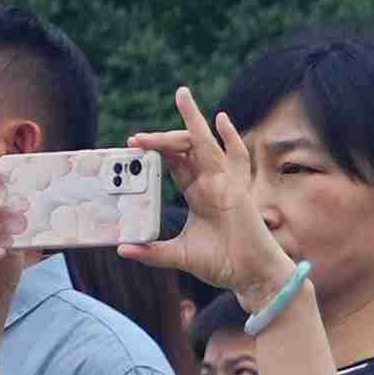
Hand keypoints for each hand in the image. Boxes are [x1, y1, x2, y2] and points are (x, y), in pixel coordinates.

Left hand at [147, 91, 294, 308]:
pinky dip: (230, 137)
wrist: (251, 276)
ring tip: (181, 98)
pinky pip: (234, 157)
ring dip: (193, 121)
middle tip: (136, 138)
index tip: (131, 143)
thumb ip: (152, 252)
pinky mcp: (238, 190)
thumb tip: (122, 249)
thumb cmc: (222, 263)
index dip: (156, 150)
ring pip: (205, 145)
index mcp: (198, 194)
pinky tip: (220, 119)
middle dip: (163, 138)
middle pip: (186, 148)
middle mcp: (211, 183)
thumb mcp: (179, 256)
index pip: (174, 163)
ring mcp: (225, 183)